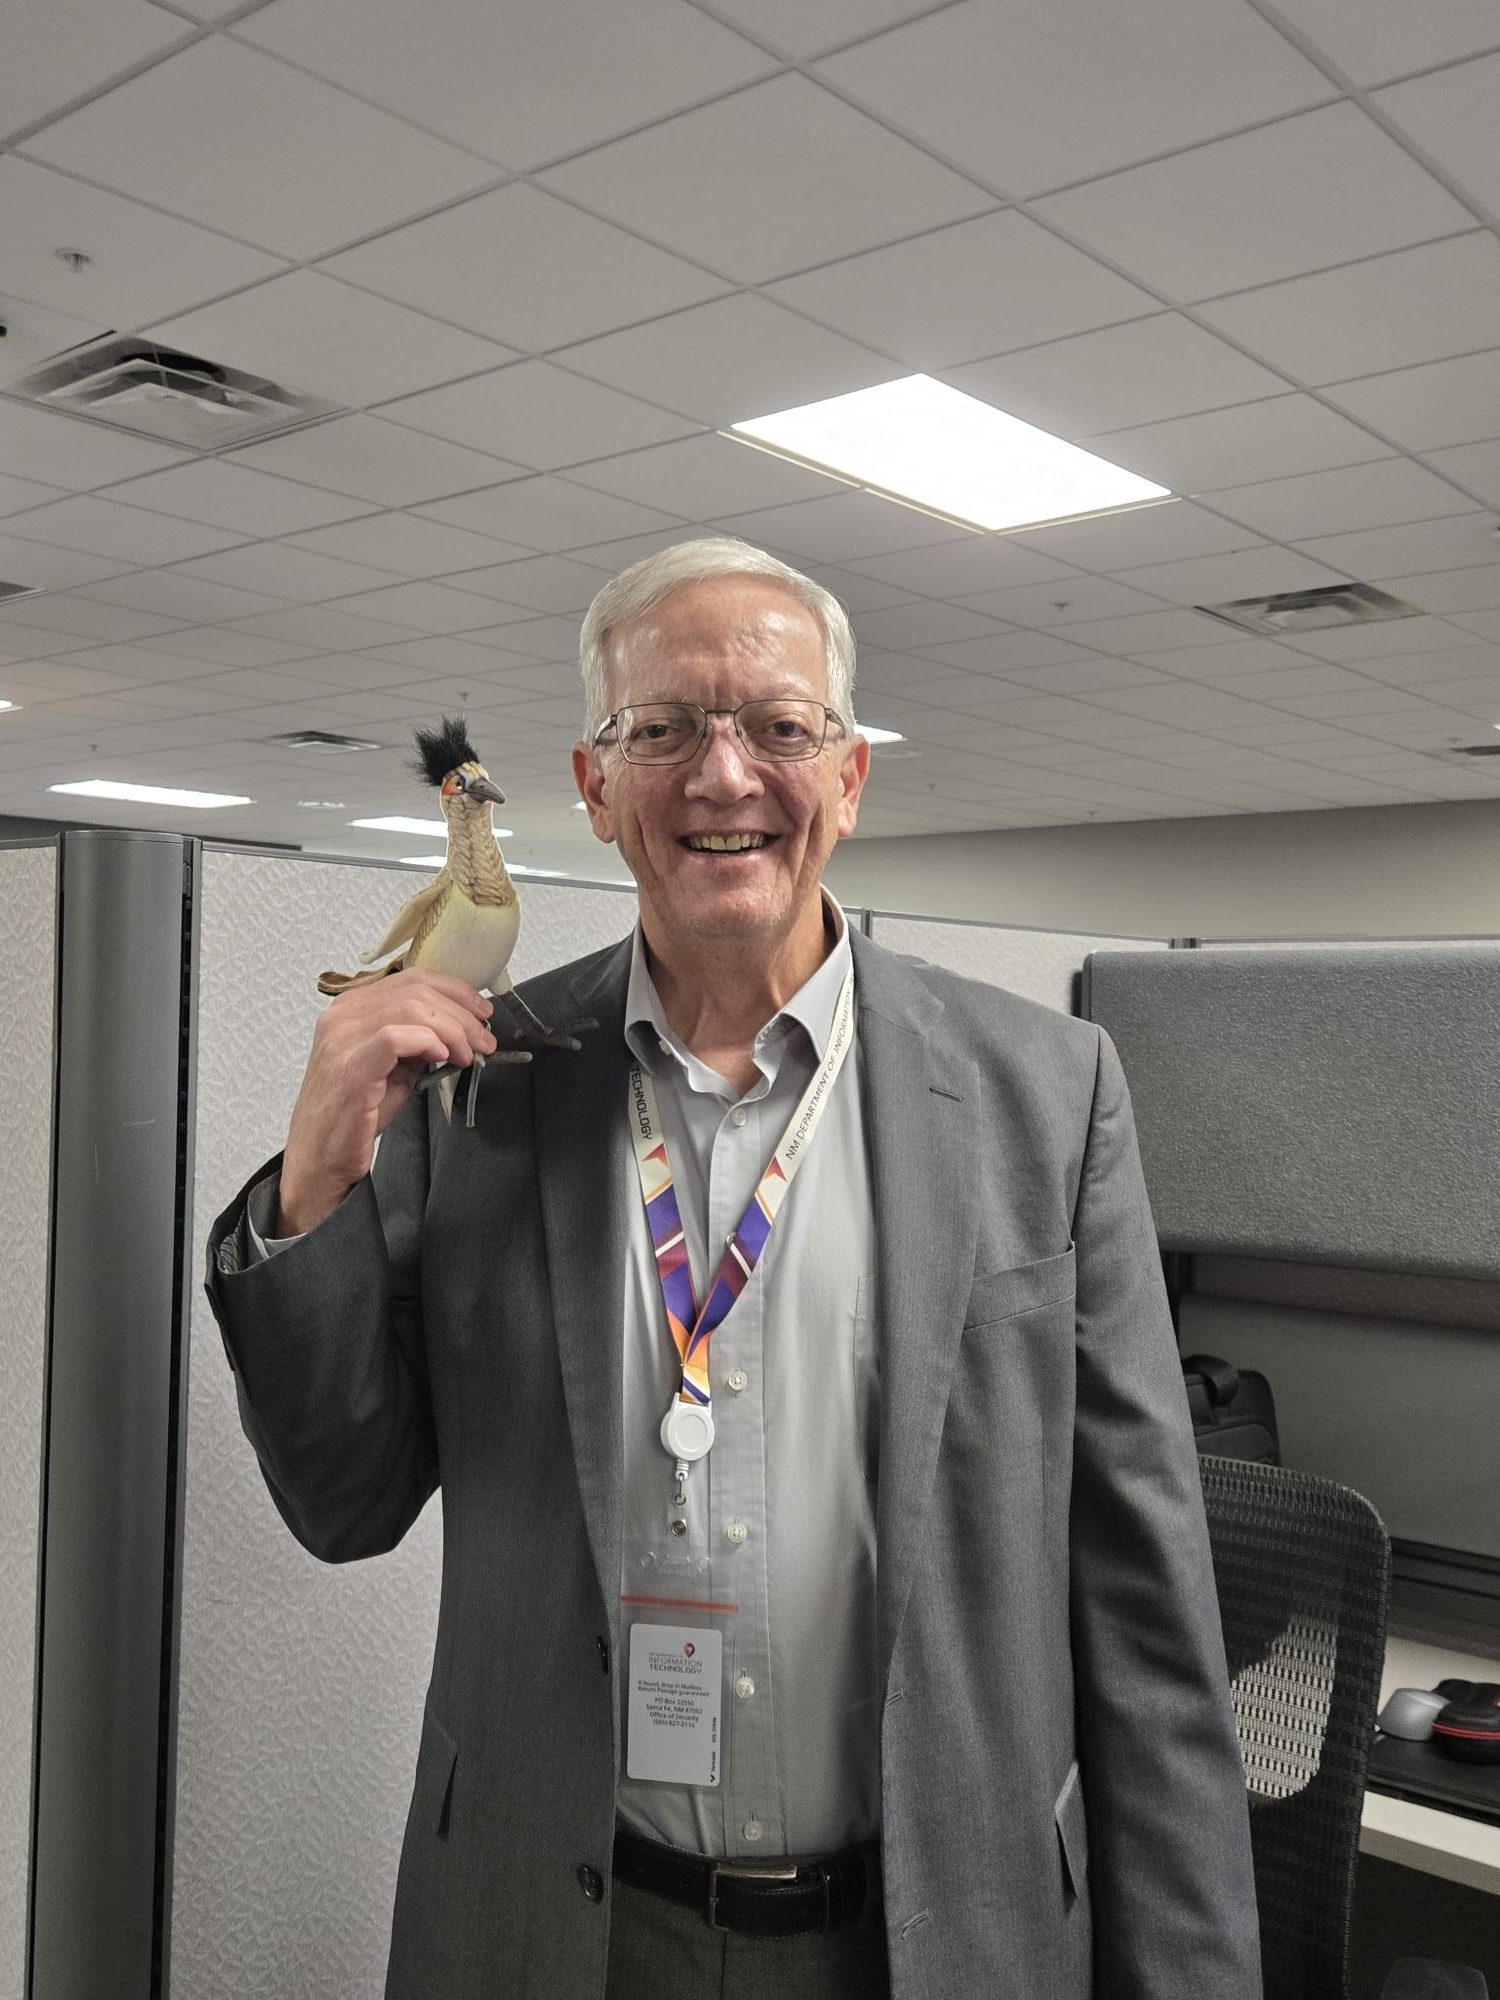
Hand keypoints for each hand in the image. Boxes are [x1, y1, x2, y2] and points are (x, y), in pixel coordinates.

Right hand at [278, 970, 497, 1234]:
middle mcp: (342, 1015)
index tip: (482, 1013)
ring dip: (453, 1030)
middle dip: (462, 1014)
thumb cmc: (354, 1116)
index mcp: (351, 1008)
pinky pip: (396, 1036)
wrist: (319, 1159)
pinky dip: (429, 1042)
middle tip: (484, 1041)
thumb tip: (460, 1027)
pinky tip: (444, 1058)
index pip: (412, 978)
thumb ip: (418, 1040)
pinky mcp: (350, 1066)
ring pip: (411, 1008)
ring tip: (469, 1054)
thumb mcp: (393, 1067)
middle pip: (416, 990)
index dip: (456, 991)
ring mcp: (342, 1038)